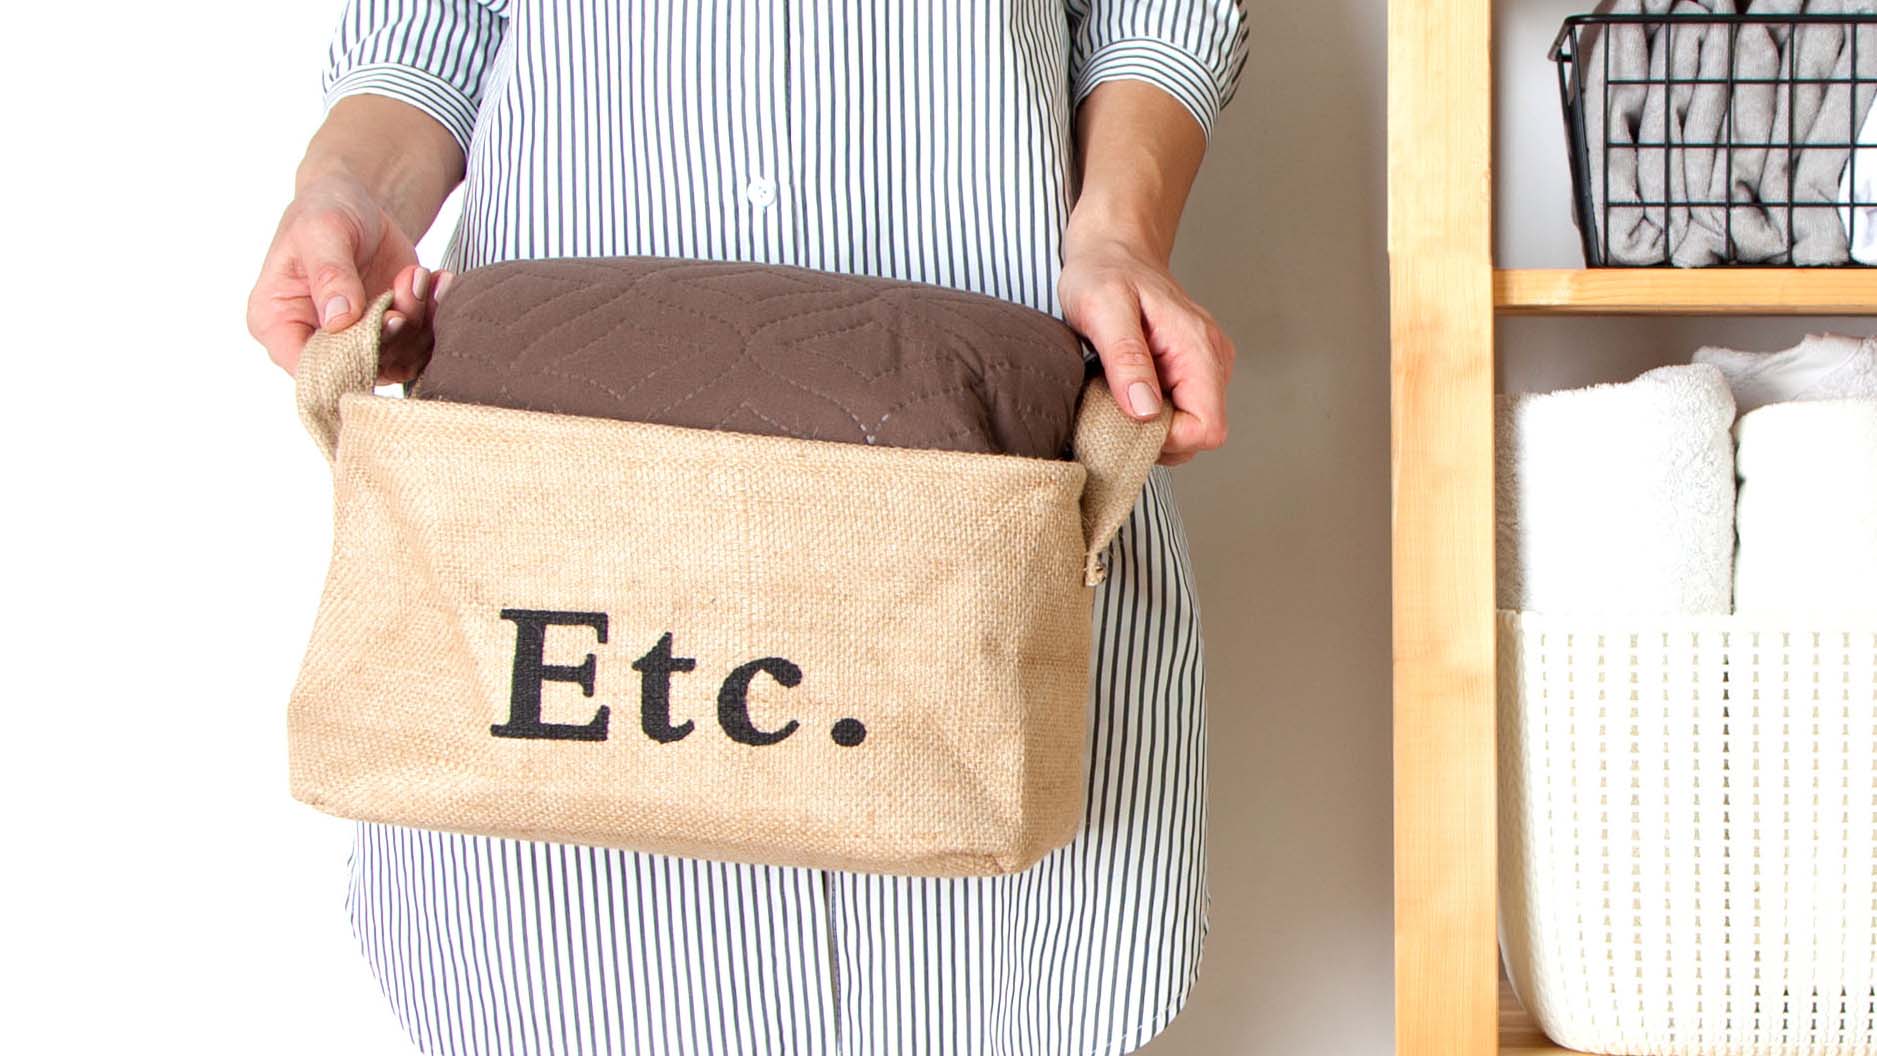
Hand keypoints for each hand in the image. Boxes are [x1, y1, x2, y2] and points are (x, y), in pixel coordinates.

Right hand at [246, 171, 446, 382]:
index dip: (347, 360)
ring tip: (418, 274)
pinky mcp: (388, 335)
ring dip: (418, 322)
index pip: (305, 367)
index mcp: (276, 322)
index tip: (380, 320)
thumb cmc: (326, 210)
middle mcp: (313, 341)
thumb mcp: (321, 232)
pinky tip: (438, 281)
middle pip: (358, 368)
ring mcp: (354, 342)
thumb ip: (329, 275)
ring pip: (396, 361)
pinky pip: (420, 348)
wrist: (358, 202)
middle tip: (407, 286)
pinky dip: (434, 318)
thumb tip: (339, 320)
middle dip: (392, 331)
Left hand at [1059, 226, 1233, 466]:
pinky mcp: (1190, 371)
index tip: (1127, 417)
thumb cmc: (1105, 270)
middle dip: (1155, 435)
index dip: (1167, 438)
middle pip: (1199, 435)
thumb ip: (1125, 358)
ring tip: (1118, 390)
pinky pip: (1177, 412)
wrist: (1112, 248)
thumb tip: (1145, 410)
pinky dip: (1149, 412)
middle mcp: (1212, 360)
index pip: (1207, 428)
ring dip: (1150, 425)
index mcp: (1199, 348)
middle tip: (1115, 404)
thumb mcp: (1103, 307)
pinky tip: (1125, 387)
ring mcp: (1205, 366)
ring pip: (1188, 428)